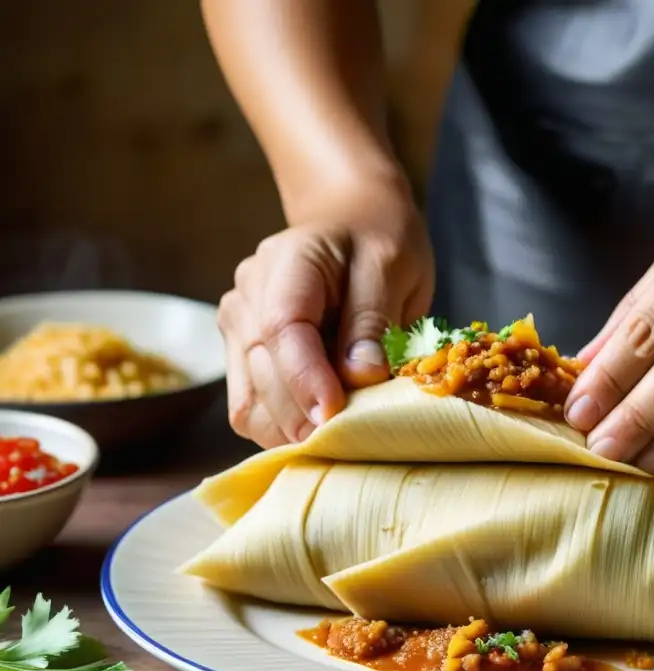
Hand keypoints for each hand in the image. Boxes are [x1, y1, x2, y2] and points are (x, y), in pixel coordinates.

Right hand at [217, 180, 433, 447]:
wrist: (354, 224)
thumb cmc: (378, 242)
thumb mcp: (391, 267)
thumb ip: (373, 319)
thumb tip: (359, 376)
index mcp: (286, 262)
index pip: (281, 328)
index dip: (305, 378)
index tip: (335, 415)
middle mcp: (248, 296)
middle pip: (262, 371)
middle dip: (305, 414)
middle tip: (354, 440)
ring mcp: (238, 329)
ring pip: (250, 403)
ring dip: (293, 430)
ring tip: (342, 439)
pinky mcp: (243, 359)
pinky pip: (252, 411)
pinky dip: (284, 430)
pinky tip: (321, 432)